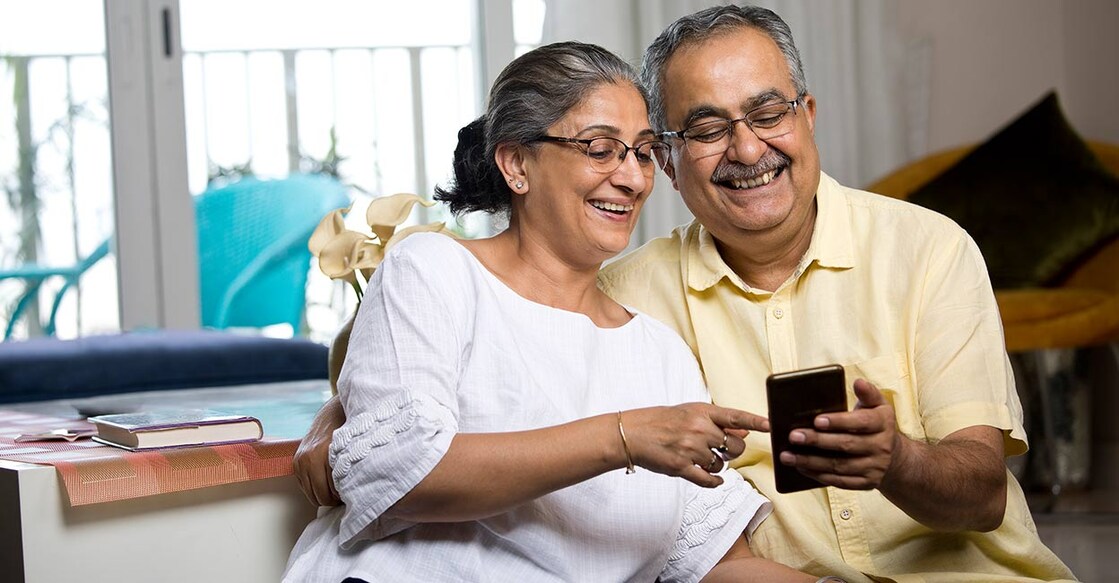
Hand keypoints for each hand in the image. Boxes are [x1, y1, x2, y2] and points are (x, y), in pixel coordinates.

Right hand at [293, 396, 344, 505]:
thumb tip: (353, 493)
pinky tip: (326, 483)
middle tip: (345, 495)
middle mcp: (307, 458)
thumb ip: (348, 471)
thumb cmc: (347, 432)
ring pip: (311, 494)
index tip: (351, 495)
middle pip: (319, 496)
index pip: (329, 492)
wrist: (333, 414)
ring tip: (337, 490)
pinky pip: (305, 486)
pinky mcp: (296, 462)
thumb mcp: (351, 450)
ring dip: (324, 495)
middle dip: (333, 499)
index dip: (341, 497)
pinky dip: (315, 488)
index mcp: (321, 455)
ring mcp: (299, 460)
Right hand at [625, 403, 769, 487]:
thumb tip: (745, 429)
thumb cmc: (660, 421)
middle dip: (733, 451)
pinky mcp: (681, 467)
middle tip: (721, 449)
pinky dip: (714, 481)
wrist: (632, 434)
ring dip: (716, 465)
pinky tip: (715, 479)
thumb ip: (718, 421)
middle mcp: (698, 429)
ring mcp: (690, 449)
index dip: (756, 421)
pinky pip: (708, 479)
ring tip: (700, 458)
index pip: (736, 416)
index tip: (771, 425)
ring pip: (721, 464)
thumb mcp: (690, 412)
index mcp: (702, 411)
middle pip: (735, 445)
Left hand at [778, 379, 899, 489]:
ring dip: (811, 462)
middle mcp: (882, 447)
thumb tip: (858, 382)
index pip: (860, 422)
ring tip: (787, 456)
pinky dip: (819, 476)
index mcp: (883, 424)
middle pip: (846, 444)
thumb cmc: (876, 425)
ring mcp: (875, 468)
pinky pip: (840, 481)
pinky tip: (801, 468)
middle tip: (793, 436)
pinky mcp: (867, 483)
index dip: (839, 422)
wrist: (895, 457)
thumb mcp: (877, 406)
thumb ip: (867, 393)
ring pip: (840, 466)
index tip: (816, 420)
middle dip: (817, 441)